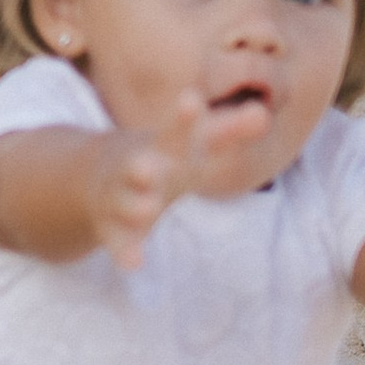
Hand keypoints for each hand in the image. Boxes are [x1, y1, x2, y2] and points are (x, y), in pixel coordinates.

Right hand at [85, 87, 271, 267]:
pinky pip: (119, 242)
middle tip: (148, 168)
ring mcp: (123, 197)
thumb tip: (265, 113)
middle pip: (139, 165)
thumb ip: (229, 130)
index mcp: (164, 147)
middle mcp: (139, 167)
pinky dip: (125, 251)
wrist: (99, 177)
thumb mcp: (194, 143)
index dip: (185, 119)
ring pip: (126, 203)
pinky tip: (133, 263)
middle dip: (142, 168)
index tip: (192, 100)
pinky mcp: (115, 229)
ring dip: (135, 206)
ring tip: (147, 208)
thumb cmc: (164, 157)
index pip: (177, 131)